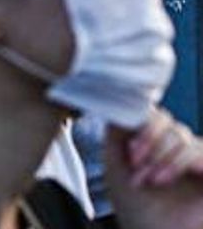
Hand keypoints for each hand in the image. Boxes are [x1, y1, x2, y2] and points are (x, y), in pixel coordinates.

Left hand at [106, 110, 202, 228]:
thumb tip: (123, 104)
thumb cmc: (136, 208)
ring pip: (182, 137)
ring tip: (147, 180)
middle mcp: (182, 150)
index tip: (129, 153)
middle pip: (169, 124)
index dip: (142, 129)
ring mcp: (199, 160)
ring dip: (159, 158)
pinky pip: (199, 151)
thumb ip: (118, 132)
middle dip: (148, 147)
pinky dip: (178, 162)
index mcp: (159, 143)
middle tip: (136, 170)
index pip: (157, 116)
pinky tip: (162, 178)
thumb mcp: (116, 164)